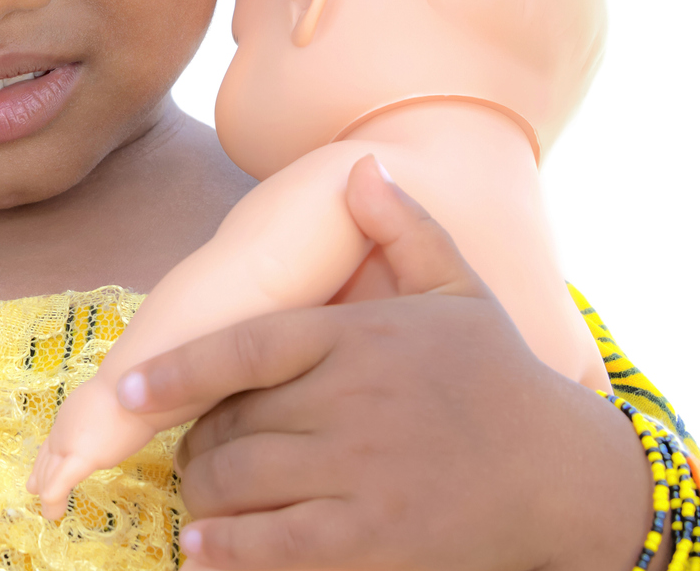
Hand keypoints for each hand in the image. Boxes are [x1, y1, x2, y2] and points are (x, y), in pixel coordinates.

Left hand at [26, 368, 159, 518]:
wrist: (136, 379)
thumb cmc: (137, 383)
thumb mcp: (122, 395)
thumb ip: (119, 407)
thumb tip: (138, 403)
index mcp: (76, 415)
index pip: (56, 440)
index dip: (47, 456)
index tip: (42, 466)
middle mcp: (67, 428)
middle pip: (50, 457)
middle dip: (41, 475)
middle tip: (33, 489)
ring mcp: (71, 441)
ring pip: (52, 473)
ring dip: (50, 494)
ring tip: (49, 511)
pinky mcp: (82, 456)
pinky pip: (60, 482)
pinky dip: (53, 497)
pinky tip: (51, 510)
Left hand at [115, 156, 656, 570]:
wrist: (567, 475)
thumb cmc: (501, 378)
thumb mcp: (459, 291)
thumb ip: (404, 229)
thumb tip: (364, 168)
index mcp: (360, 339)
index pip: (244, 350)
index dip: (178, 373)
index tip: (132, 391)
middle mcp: (352, 404)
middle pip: (233, 425)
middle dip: (199, 443)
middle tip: (192, 451)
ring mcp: (361, 477)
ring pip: (243, 486)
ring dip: (205, 496)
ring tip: (199, 496)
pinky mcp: (373, 541)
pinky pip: (275, 546)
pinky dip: (227, 550)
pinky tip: (205, 549)